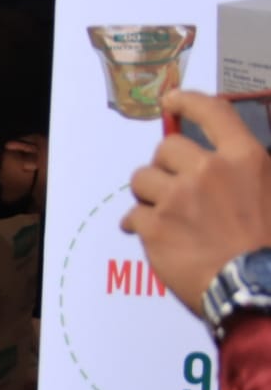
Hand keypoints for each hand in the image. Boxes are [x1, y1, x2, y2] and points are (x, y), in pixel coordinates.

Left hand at [122, 90, 270, 315]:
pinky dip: (138, 223)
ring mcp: (178, 199)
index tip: (172, 101)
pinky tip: (150, 233)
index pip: (211, 113)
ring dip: (149, 193)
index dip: (188, 102)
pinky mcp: (154, 227)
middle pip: (166, 148)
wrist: (260, 288)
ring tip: (163, 211)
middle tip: (174, 183)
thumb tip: (234, 161)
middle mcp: (208, 172)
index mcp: (245, 159)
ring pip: (143, 179)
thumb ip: (252, 171)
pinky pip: (132, 214)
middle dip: (165, 164)